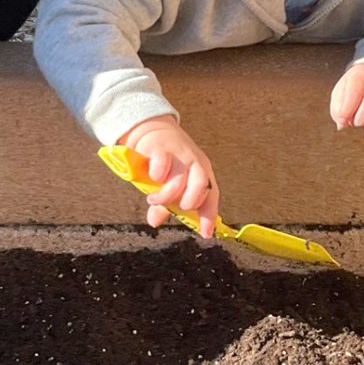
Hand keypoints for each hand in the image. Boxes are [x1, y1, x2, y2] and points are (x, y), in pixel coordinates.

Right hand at [119, 115, 218, 237]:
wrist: (152, 131)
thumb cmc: (164, 162)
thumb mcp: (166, 185)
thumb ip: (163, 204)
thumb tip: (154, 221)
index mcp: (202, 173)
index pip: (211, 195)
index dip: (209, 215)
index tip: (206, 233)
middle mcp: (194, 163)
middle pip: (201, 185)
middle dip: (189, 201)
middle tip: (176, 206)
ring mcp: (179, 155)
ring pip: (180, 179)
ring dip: (166, 194)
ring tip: (153, 198)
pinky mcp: (161, 148)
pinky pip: (163, 163)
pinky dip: (158, 174)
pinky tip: (153, 178)